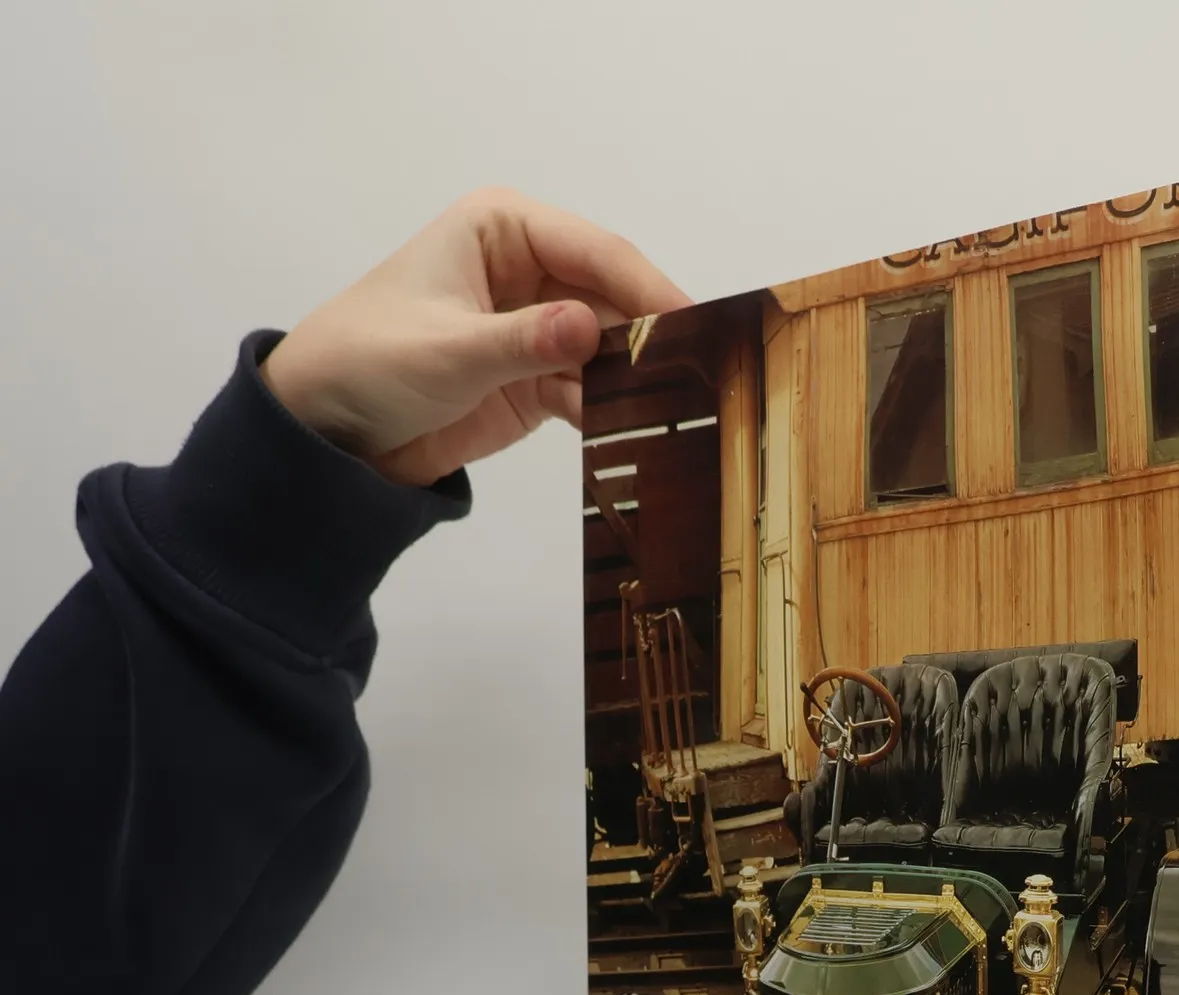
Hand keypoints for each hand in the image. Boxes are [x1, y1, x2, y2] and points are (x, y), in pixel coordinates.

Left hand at [262, 188, 687, 487]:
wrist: (326, 430)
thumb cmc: (367, 362)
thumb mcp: (446, 351)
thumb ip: (523, 343)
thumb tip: (589, 330)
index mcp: (504, 231)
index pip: (596, 252)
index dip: (647, 288)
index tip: (695, 324)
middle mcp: (530, 270)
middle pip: (614, 297)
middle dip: (652, 333)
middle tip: (703, 372)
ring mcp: (538, 328)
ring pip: (611, 347)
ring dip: (639, 378)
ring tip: (680, 409)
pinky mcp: (539, 381)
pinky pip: (594, 390)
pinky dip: (615, 410)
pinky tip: (639, 431)